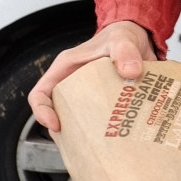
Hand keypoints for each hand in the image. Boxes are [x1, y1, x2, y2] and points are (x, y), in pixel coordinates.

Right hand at [27, 20, 154, 132]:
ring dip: (87, 135)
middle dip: (66, 131)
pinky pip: (100, 123)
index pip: (40, 93)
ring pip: (78, 122)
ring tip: (100, 145)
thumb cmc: (122, 35)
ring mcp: (89, 96)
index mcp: (66, 69)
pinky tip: (118, 140)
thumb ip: (125, 51)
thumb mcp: (122, 39)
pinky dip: (106, 132)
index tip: (55, 125)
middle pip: (58, 113)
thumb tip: (130, 71)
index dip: (41, 111)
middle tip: (82, 142)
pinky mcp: (106, 103)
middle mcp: (73, 85)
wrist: (140, 39)